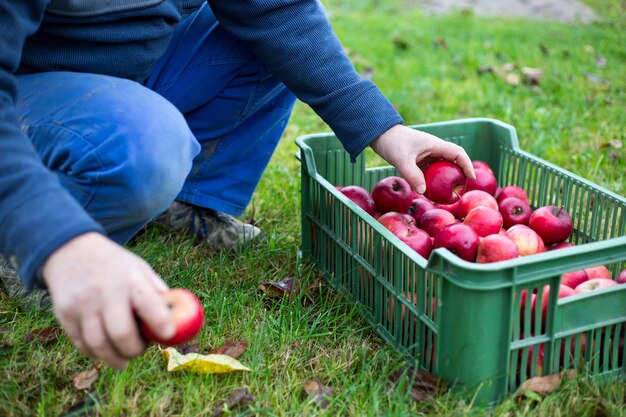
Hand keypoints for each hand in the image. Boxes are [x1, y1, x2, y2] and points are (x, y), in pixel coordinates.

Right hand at [41, 232, 174, 368]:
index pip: (148, 303)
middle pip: (121, 332)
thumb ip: (156, 292)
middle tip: (139, 351)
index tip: (168, 336)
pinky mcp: (64, 314)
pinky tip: (104, 351)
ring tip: (123, 359)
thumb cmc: (114, 265)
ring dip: (114, 358)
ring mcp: (82, 304)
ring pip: (98, 344)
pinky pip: (82, 344)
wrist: (71, 250)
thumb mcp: (139, 268)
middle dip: (134, 350)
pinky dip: (95, 353)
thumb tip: (177, 317)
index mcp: (130, 280)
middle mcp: (105, 292)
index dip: (160, 323)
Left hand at [370, 124, 474, 193]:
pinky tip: (431, 192)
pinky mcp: (419, 160)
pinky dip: (433, 181)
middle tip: (460, 191)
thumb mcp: (401, 159)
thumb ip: (412, 175)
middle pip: (453, 162)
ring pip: (442, 168)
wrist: (379, 134)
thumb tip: (423, 192)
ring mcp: (426, 155)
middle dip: (459, 175)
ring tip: (448, 195)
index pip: (458, 154)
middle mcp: (434, 149)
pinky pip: (430, 172)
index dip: (467, 165)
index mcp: (435, 144)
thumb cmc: (392, 142)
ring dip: (446, 180)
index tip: (471, 179)